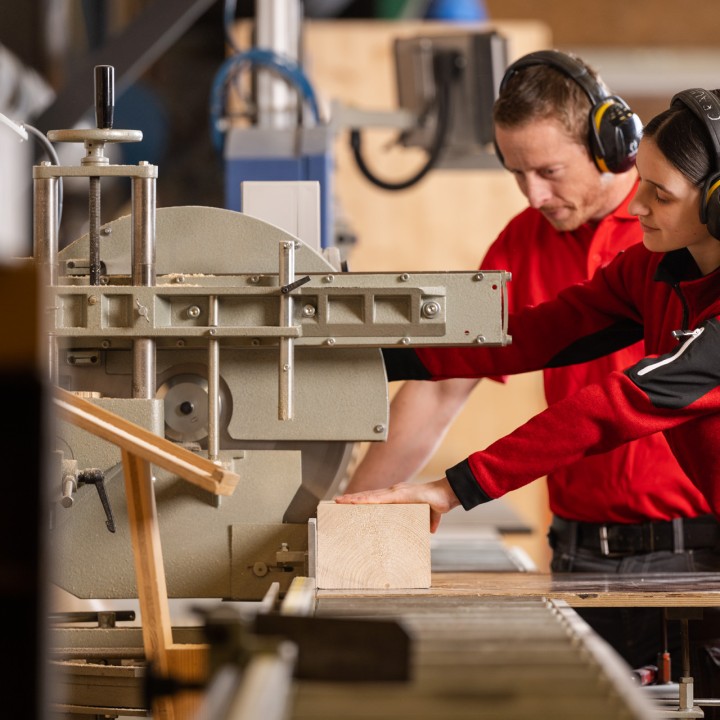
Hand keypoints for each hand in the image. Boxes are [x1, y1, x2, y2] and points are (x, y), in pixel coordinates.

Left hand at [335, 478, 459, 532]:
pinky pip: (380, 499)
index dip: (362, 500)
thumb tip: (430, 531)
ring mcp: (395, 492)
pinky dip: (367, 500)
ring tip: (341, 501)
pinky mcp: (399, 494)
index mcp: (398, 497)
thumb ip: (428, 522)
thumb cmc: (437, 502)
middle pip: (368, 496)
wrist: (447, 495)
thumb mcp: (429, 516)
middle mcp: (394, 492)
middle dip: (352, 499)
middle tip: (336, 501)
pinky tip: (357, 502)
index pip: (375, 499)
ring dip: (355, 499)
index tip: (348, 503)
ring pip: (370, 496)